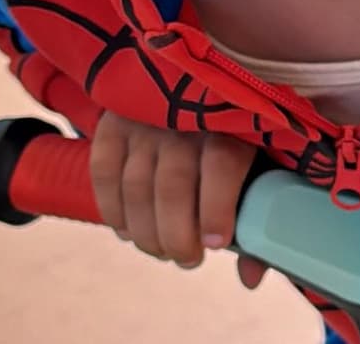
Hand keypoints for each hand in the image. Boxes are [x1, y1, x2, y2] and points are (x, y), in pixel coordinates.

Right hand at [89, 110, 269, 288]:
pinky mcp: (114, 121)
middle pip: (173, 186)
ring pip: (137, 186)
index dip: (217, 208)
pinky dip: (113, 210)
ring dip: (146, 233)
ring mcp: (144, 119)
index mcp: (228, 120)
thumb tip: (250, 278)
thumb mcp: (255, 156)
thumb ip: (255, 212)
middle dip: (177, 237)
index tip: (215, 243)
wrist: (182, 79)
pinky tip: (128, 231)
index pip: (222, 163)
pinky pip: (104, 172)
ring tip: (162, 250)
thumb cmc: (228, 129)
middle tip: (188, 259)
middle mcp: (183, 117)